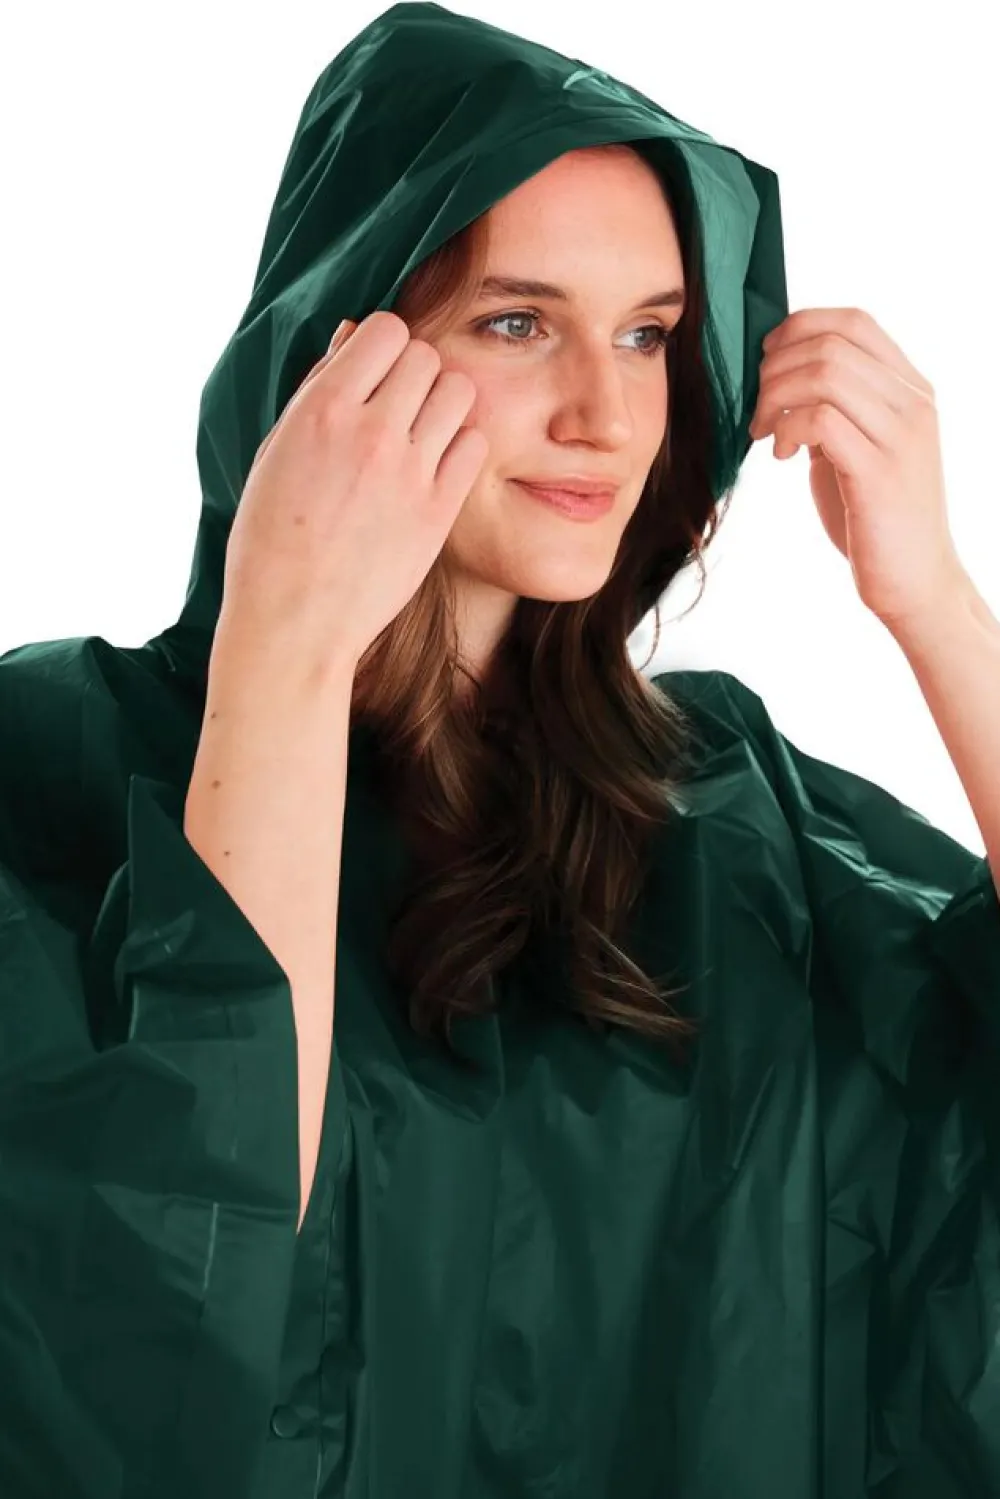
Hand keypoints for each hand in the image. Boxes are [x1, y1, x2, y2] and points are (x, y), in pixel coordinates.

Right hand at [219, 310, 488, 675]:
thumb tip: (353, 337)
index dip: (382, 345)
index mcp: (322, 410)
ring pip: (459, 392)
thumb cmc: (271, 539)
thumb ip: (316, 391)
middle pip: (425, 356)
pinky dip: (460, 447)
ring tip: (420, 433)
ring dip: (442, 404)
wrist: (295, 621)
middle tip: (397, 406)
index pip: (383, 330)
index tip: (373, 373)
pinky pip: (475, 444)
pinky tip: (435, 467)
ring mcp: (411, 472)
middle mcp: (371, 432)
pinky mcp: (439, 510)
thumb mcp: (276, 453)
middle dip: (412, 373)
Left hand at [748, 306, 967, 628]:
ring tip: (765, 433)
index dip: (798, 328)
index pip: (854, 321)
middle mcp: (913, 402)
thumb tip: (780, 373)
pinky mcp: (880, 471)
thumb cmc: (876, 515)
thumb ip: (833, 407)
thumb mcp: (857, 446)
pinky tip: (782, 455)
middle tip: (758, 410)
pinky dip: (788, 429)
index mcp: (911, 388)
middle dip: (775, 369)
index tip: (766, 363)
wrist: (914, 579)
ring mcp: (901, 435)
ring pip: (825, 374)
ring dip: (776, 397)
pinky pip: (822, 420)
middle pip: (831, 342)